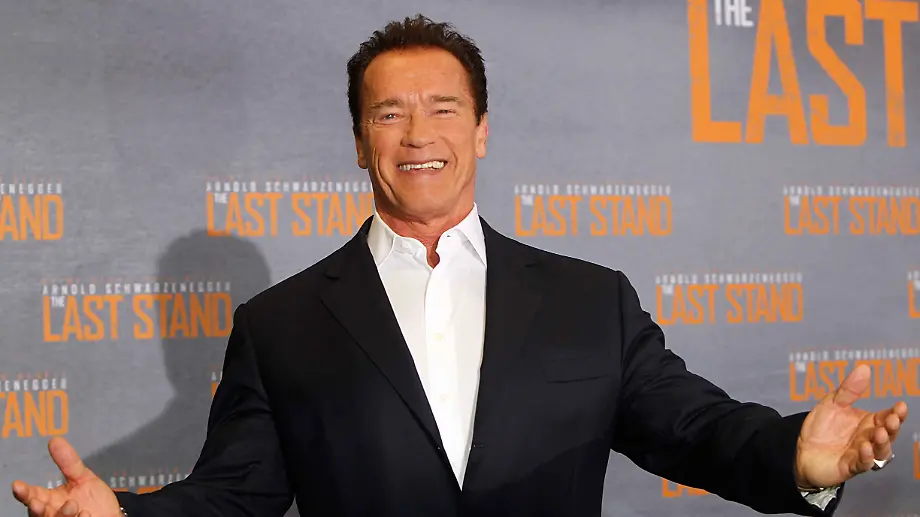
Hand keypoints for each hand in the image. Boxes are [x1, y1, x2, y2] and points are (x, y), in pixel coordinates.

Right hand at [11, 437, 121, 516]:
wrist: (112, 516)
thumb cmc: (94, 500)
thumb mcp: (82, 478)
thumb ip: (68, 462)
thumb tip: (55, 440)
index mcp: (51, 500)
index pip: (33, 495)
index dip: (24, 492)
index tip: (18, 485)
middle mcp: (53, 513)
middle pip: (38, 513)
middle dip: (35, 508)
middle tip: (37, 503)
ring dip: (62, 514)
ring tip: (72, 505)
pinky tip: (85, 514)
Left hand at [794, 364, 908, 488]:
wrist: (801, 451)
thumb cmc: (821, 428)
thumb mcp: (832, 404)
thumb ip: (849, 390)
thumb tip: (864, 368)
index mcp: (867, 422)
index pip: (887, 417)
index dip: (896, 413)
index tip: (900, 405)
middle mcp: (868, 439)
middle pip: (888, 434)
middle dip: (893, 427)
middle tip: (892, 419)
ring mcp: (861, 454)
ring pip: (881, 452)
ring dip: (882, 443)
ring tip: (879, 433)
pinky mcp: (849, 467)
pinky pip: (863, 464)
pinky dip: (866, 457)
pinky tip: (865, 448)